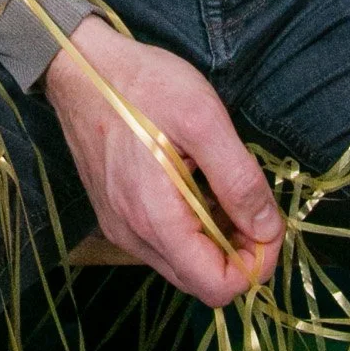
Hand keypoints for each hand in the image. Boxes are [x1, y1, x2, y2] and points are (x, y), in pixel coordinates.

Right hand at [43, 17, 282, 305]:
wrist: (80, 64)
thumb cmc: (143, 85)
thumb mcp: (203, 119)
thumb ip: (239, 180)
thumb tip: (268, 230)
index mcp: (155, 220)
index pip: (217, 286)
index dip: (255, 263)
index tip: (269, 223)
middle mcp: (132, 237)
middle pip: (201, 281)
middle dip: (238, 251)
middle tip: (252, 203)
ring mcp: (120, 228)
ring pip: (183, 264)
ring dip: (215, 239)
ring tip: (223, 186)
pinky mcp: (114, 214)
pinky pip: (163, 243)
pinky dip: (190, 228)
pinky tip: (194, 183)